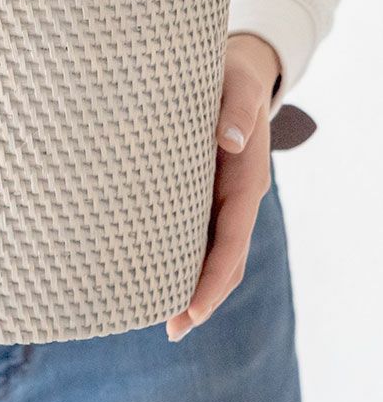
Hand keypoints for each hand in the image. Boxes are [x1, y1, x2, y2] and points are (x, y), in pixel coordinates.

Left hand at [165, 33, 280, 341]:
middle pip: (222, 257)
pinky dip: (182, 255)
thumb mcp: (237, 86)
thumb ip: (237, 110)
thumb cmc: (232, 78)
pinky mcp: (204, 189)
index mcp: (245, 180)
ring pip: (211, 250)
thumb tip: (231, 141)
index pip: (231, 241)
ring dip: (191, 282)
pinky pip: (198, 230)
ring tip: (162, 314)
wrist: (237, 72)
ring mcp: (221, 196)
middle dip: (200, 296)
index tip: (192, 312)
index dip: (212, 280)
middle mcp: (235, 195)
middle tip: (170, 329)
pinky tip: (156, 266)